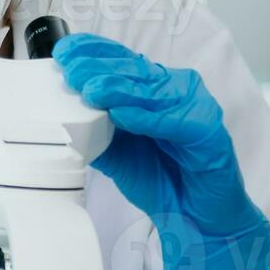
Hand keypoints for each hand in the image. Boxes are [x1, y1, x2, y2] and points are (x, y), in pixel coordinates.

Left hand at [55, 33, 269, 269]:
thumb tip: (61, 117)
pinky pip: (173, 121)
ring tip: (91, 91)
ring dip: (120, 89)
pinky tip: (122, 115)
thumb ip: (94, 131)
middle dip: (101, 69)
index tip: (64, 52)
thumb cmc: (161, 179)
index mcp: (154, 88)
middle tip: (72, 72)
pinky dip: (147, 118)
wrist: (195, 217)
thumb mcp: (117, 152)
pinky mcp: (208, 131)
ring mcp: (195, 107)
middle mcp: (176, 90)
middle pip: (135, 72)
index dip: (94, 52)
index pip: (123, 61)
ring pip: (152, 92)